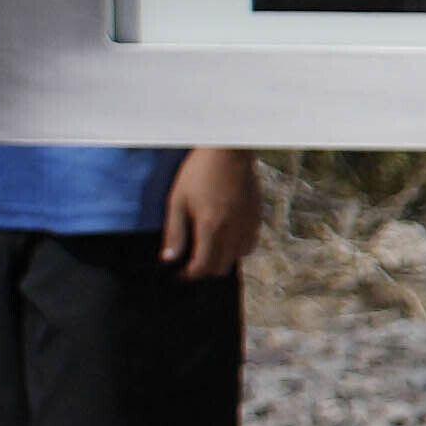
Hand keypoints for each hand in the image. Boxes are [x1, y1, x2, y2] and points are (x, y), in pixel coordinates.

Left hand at [159, 146, 262, 282]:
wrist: (228, 151)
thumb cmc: (199, 172)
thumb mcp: (177, 200)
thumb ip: (174, 232)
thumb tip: (168, 259)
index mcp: (210, 227)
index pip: (201, 266)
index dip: (188, 275)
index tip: (179, 273)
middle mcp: (232, 231)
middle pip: (220, 267)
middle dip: (204, 269)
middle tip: (191, 261)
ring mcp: (247, 225)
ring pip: (236, 258)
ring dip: (221, 259)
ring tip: (209, 249)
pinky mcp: (256, 217)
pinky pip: (249, 245)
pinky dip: (237, 249)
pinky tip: (226, 238)